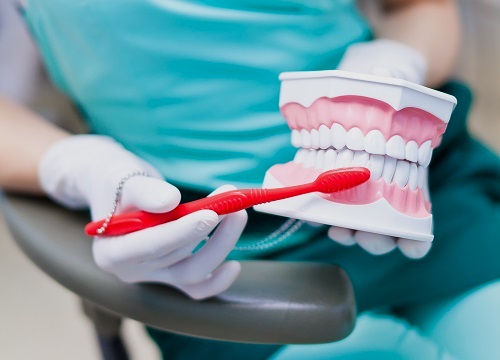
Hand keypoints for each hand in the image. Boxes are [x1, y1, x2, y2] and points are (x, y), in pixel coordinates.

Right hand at [92, 182, 246, 298]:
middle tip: (232, 204)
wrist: (119, 190)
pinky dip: (216, 281)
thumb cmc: (117, 182)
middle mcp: (130, 271)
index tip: (210, 215)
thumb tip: (170, 201)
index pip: (149, 246)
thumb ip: (144, 191)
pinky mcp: (170, 275)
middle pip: (176, 260)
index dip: (181, 232)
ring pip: (191, 272)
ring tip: (238, 213)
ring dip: (220, 244)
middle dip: (209, 231)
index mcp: (110, 251)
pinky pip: (196, 288)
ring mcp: (152, 276)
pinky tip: (234, 266)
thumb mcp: (122, 177)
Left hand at [330, 39, 430, 258]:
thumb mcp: (390, 84)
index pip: (415, 222)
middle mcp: (381, 191)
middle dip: (374, 239)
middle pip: (382, 231)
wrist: (358, 87)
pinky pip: (323, 208)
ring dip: (347, 233)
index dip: (413, 239)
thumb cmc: (381, 90)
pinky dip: (318, 216)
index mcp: (406, 176)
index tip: (409, 244)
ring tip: (336, 228)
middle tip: (364, 232)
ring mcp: (354, 191)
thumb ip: (391, 84)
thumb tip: (384, 75)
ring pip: (354, 227)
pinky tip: (313, 214)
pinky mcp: (327, 184)